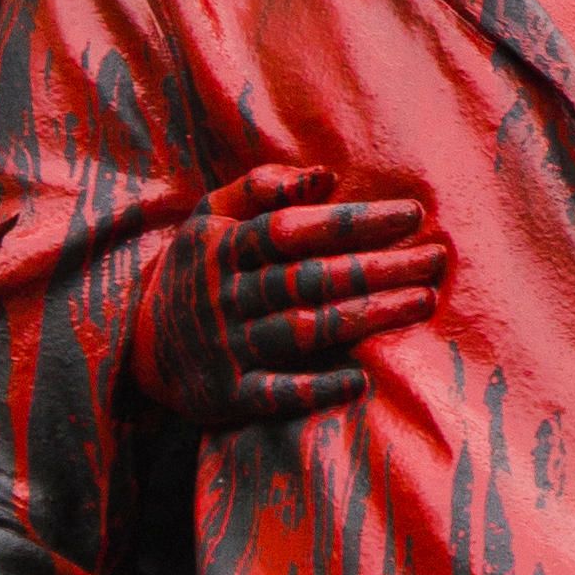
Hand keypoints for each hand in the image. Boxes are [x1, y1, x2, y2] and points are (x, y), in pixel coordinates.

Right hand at [148, 170, 449, 415]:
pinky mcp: (230, 396)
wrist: (138, 347)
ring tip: (421, 302)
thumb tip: (321, 177)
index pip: (294, 228)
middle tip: (436, 260)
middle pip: (311, 278)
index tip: (411, 214)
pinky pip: (279, 393)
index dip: (354, 221)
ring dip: (367, 317)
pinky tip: (362, 379)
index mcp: (223, 247)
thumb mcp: (209, 219)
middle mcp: (225, 296)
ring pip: (305, 329)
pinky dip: (319, 388)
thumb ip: (259, 188)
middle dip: (378, 267)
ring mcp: (227, 348)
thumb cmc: (196, 271)